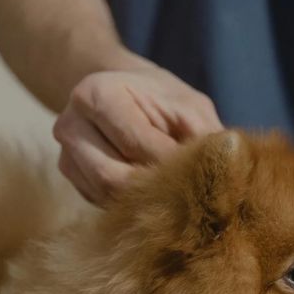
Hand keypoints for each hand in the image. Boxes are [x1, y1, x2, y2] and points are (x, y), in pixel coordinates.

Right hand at [53, 62, 221, 203]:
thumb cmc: (161, 97)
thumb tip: (228, 168)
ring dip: (143, 200)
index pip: (136, 145)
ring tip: (174, 192)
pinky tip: (151, 193)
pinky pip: (100, 202)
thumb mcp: (188, 104)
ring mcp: (65, 154)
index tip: (200, 174)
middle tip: (188, 193)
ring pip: (106, 195)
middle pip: (115, 177)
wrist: (120, 91)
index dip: (172, 164)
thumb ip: (203, 133)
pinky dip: (130, 202)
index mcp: (96, 94)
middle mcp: (70, 125)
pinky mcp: (70, 178)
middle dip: (155, 188)